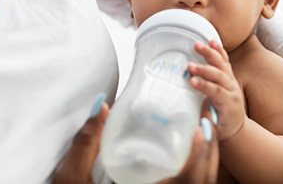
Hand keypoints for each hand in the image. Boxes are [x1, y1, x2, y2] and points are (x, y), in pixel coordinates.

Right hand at [53, 97, 218, 183]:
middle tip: (206, 117)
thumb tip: (102, 106)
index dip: (200, 155)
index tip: (202, 127)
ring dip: (206, 157)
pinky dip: (198, 167)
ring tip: (202, 125)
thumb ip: (85, 144)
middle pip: (203, 180)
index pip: (187, 183)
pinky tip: (191, 146)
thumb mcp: (73, 179)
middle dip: (210, 149)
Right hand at [188, 39, 245, 140]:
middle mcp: (233, 90)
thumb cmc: (222, 128)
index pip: (217, 92)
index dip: (205, 86)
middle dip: (204, 69)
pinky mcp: (229, 76)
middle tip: (190, 65)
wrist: (236, 126)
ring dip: (210, 54)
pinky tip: (212, 41)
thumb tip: (199, 121)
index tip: (192, 82)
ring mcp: (232, 82)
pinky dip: (219, 51)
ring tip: (198, 45)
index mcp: (229, 104)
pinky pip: (224, 61)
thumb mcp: (215, 131)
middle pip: (220, 75)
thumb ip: (207, 124)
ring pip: (222, 65)